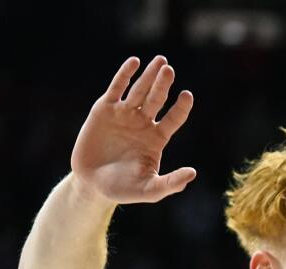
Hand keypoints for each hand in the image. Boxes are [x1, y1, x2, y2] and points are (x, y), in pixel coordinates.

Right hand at [71, 56, 195, 203]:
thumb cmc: (123, 189)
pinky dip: (124, 75)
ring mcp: (124, 114)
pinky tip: (133, 62)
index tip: (187, 95)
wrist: (92, 184)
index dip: (181, 107)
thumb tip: (193, 173)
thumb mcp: (150, 190)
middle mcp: (143, 123)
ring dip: (149, 75)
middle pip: (157, 99)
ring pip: (139, 90)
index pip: (174, 118)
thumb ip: (171, 183)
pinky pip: (116, 89)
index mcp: (157, 138)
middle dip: (163, 84)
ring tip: (160, 61)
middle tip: (169, 70)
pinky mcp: (104, 110)